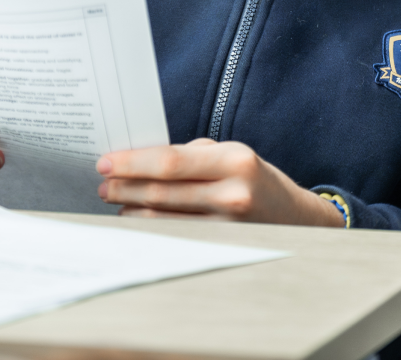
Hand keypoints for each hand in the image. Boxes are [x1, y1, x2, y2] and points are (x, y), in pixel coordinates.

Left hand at [96, 138, 343, 225]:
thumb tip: (138, 160)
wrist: (298, 219)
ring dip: (131, 209)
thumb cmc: (255, 178)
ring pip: (163, 218)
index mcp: (234, 160)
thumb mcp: (230, 154)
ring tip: (115, 199)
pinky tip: (136, 218)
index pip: (169, 161)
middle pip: (162, 191)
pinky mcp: (222, 247)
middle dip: (124, 186)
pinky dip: (150, 226)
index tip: (105, 162)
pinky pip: (174, 236)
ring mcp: (228, 226)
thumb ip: (190, 155)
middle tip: (102, 183)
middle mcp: (233, 194)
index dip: (132, 163)